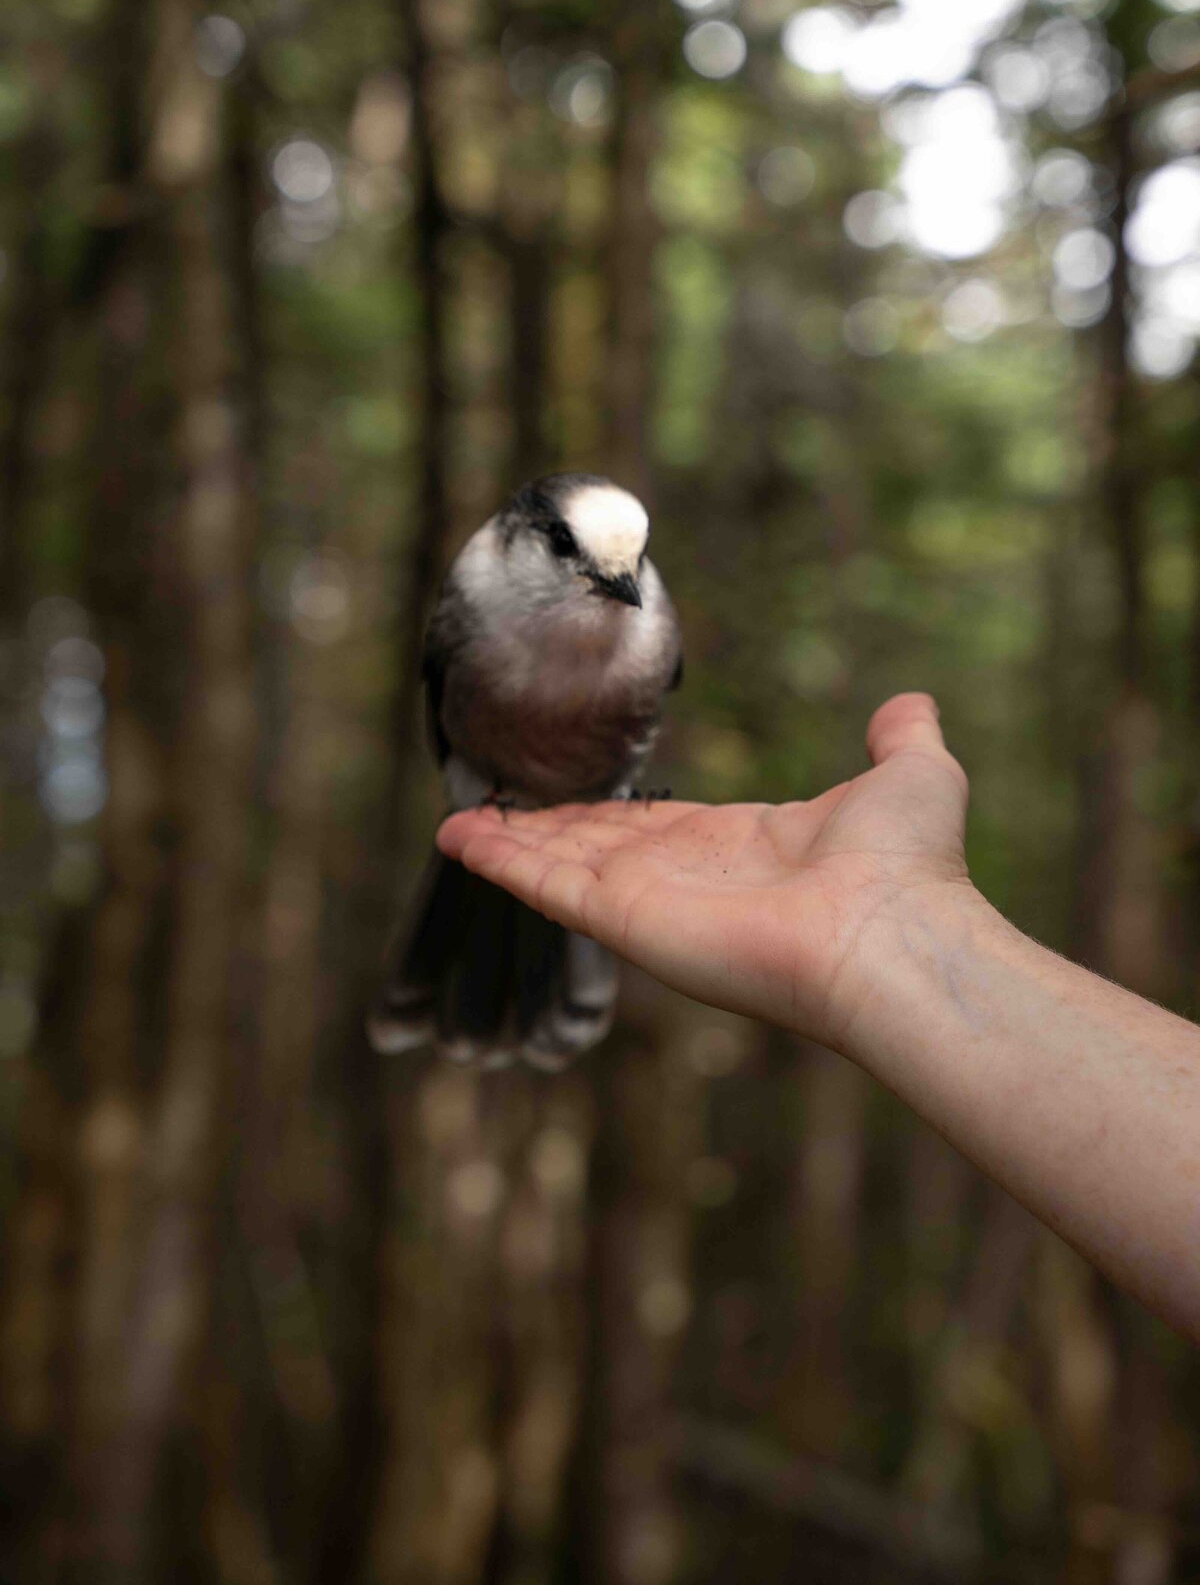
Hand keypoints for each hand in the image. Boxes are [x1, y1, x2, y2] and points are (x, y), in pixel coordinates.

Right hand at [436, 693, 972, 1046]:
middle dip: (546, 832)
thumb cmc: (909, 868)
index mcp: (742, 846)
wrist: (894, 932)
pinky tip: (463, 841)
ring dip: (507, 845)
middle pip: (597, 848)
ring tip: (455, 827)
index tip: (570, 802)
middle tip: (494, 815)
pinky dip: (501, 862)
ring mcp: (652, 901)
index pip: (656, 828)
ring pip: (561, 865)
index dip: (610, 815)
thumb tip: (907, 704)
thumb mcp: (914, 776)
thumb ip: (900, 738)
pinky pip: (547, 886)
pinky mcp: (624, 919)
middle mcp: (689, 877)